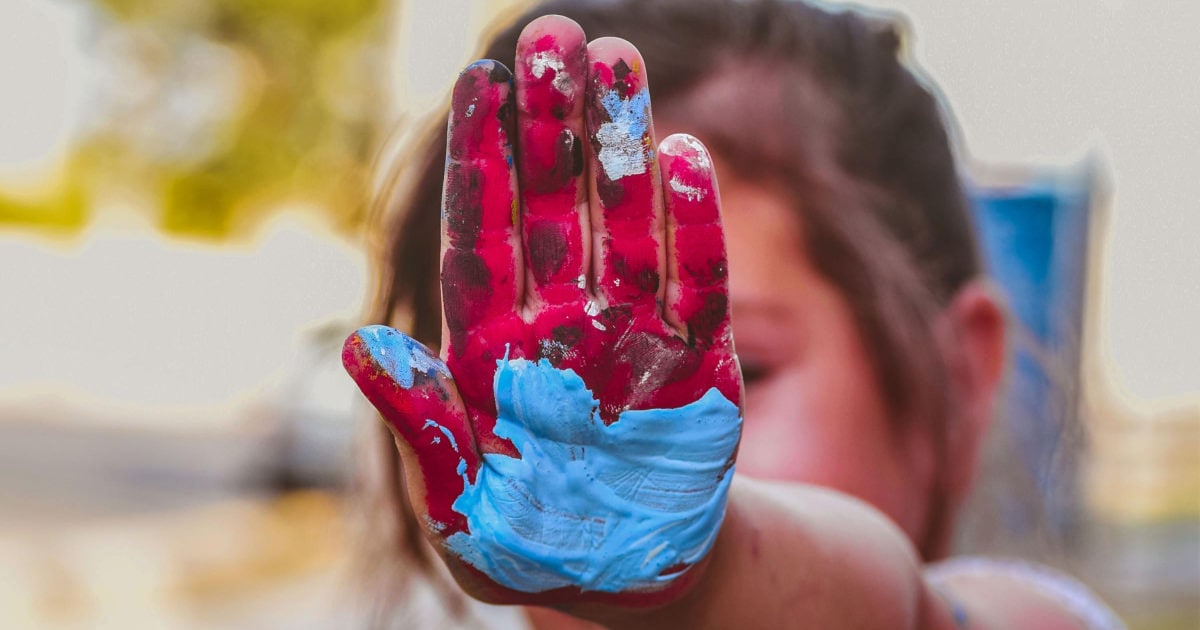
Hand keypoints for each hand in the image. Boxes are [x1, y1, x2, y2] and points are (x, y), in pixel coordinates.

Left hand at [343, 15, 741, 606]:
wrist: (629, 585)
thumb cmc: (533, 551)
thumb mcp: (461, 510)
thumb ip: (422, 430)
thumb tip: (365, 346)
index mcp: (492, 351)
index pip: (484, 236)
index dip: (482, 160)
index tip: (478, 84)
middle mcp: (560, 326)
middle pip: (554, 206)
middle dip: (551, 125)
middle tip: (554, 38)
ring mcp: (631, 337)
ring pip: (626, 223)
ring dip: (623, 144)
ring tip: (619, 58)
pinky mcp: (698, 366)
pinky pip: (698, 284)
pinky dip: (694, 226)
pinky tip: (685, 157)